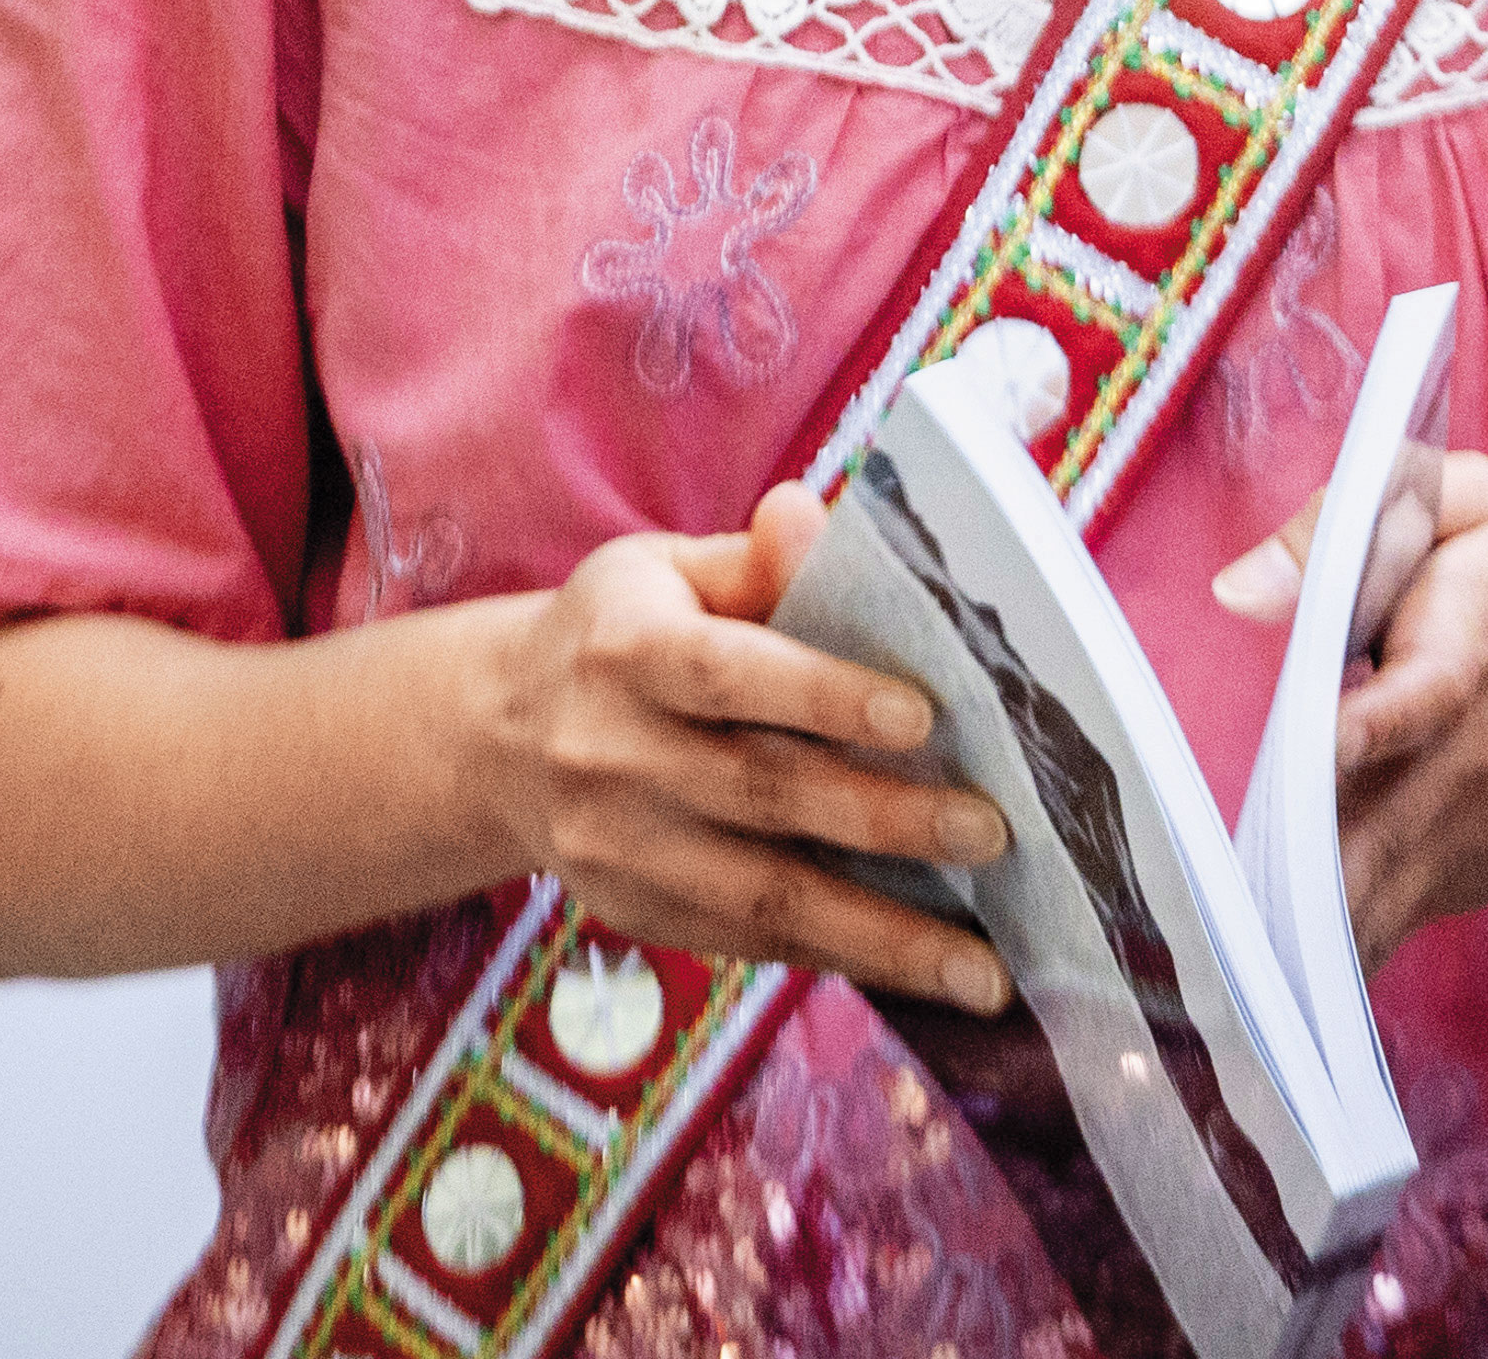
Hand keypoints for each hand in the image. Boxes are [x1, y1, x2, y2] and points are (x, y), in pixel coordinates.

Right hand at [466, 484, 1011, 1010]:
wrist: (496, 738)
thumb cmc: (619, 636)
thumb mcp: (665, 573)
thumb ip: (754, 561)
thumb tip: (808, 514)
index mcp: (624, 650)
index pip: (729, 675)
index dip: (824, 697)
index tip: (924, 717)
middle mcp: (610, 755)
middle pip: (761, 795)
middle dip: (885, 820)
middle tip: (991, 834)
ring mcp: (617, 848)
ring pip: (763, 899)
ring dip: (882, 938)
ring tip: (981, 971)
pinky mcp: (633, 913)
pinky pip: (747, 942)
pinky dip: (838, 956)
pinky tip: (918, 969)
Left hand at [1219, 453, 1487, 957]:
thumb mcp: (1476, 509)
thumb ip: (1353, 518)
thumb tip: (1237, 589)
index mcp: (1464, 661)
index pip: (1419, 697)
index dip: (1373, 720)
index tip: (1329, 740)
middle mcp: (1453, 768)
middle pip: (1371, 832)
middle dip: (1301, 865)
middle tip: (1219, 891)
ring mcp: (1444, 848)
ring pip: (1359, 908)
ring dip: (1287, 934)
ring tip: (1216, 952)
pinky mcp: (1432, 893)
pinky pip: (1359, 940)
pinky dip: (1305, 966)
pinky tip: (1243, 981)